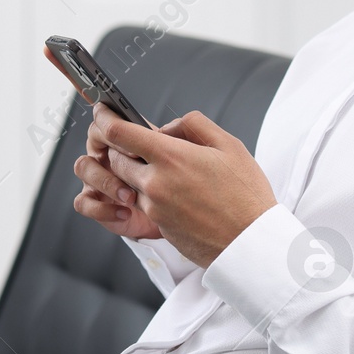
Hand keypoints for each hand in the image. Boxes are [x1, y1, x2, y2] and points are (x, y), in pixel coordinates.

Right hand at [72, 110, 167, 239]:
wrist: (176, 215)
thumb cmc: (175, 183)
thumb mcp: (179, 157)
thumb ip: (175, 137)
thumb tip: (167, 131)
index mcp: (122, 139)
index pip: (107, 122)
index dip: (115, 130)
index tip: (136, 147)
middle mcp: (105, 154)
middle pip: (93, 140)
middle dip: (115, 153)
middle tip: (137, 166)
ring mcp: (97, 178)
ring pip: (83, 167)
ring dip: (107, 181)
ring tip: (131, 195)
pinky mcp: (95, 203)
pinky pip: (82, 202)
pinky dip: (102, 208)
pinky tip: (125, 212)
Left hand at [85, 102, 278, 268]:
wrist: (251, 242)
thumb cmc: (245, 194)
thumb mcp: (229, 145)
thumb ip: (193, 125)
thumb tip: (167, 128)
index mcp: (170, 157)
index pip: (119, 133)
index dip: (105, 118)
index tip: (102, 111)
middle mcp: (155, 182)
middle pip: (116, 158)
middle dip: (122, 148)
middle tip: (143, 144)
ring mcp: (153, 206)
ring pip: (128, 182)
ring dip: (137, 172)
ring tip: (170, 172)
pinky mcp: (157, 225)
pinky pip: (142, 202)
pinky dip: (150, 193)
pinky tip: (179, 194)